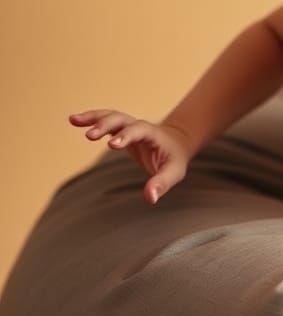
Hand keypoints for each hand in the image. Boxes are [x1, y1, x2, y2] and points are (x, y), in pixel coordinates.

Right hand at [68, 109, 191, 204]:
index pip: (139, 131)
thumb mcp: (174, 172)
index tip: (112, 144)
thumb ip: (162, 184)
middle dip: (106, 125)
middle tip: (90, 136)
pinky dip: (91, 119)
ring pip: (111, 116)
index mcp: (153, 135)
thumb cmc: (174, 159)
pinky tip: (74, 120)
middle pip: (122, 119)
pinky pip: (105, 122)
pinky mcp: (121, 131)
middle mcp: (140, 127)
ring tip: (74, 120)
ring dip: (94, 118)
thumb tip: (150, 198)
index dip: (126, 136)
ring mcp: (129, 127)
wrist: (176, 143)